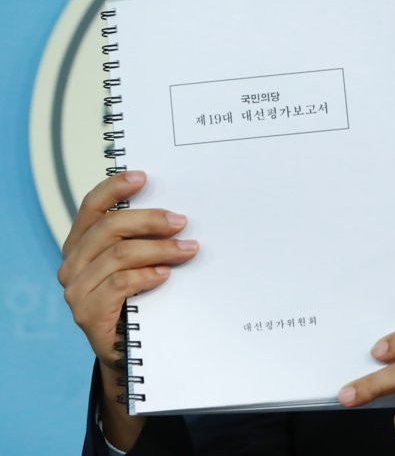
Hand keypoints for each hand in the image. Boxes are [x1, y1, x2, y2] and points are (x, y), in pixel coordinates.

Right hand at [57, 170, 198, 447]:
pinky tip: (166, 275)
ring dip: (159, 248)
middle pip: (109, 227)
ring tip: (188, 249)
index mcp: (82, 243)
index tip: (143, 176)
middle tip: (181, 220)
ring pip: (119, 255)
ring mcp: (77, 290)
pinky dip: (146, 275)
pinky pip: (119, 284)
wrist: (130, 351)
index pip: (92, 207)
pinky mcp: (88, 314)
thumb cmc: (139, 297)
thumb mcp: (140, 261)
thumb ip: (144, 238)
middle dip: (149, 220)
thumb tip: (178, 211)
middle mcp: (73, 263)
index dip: (115, 188)